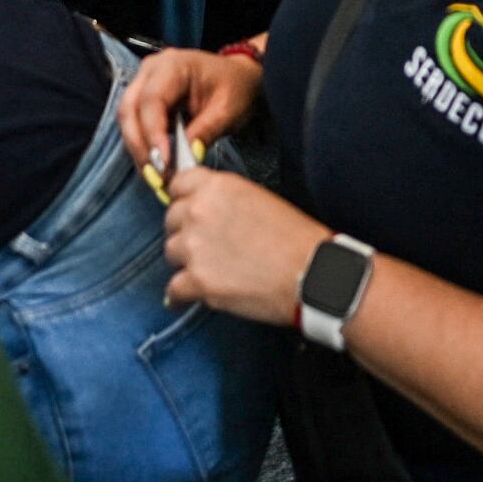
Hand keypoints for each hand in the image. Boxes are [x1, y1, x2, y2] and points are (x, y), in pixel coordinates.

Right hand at [120, 46, 266, 170]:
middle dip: (140, 145)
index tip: (163, 163)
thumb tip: (186, 158)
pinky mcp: (145, 96)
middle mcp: (151, 70)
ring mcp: (144, 81)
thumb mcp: (227, 110)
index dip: (153, 133)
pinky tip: (154, 164)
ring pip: (127, 118)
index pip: (152, 100)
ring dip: (138, 148)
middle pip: (130, 109)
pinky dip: (142, 144)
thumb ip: (205, 131)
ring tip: (155, 175)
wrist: (237, 76)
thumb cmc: (235, 88)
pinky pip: (135, 121)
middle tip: (155, 176)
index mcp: (173, 65)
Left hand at [161, 161, 330, 325]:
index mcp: (217, 186)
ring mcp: (194, 246)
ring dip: (186, 262)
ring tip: (209, 270)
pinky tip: (191, 296)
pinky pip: (174, 288)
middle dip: (185, 232)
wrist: (312, 274)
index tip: (188, 210)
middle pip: (171, 219)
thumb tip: (207, 209)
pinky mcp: (197, 280)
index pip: (177, 185)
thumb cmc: (296, 240)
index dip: (183, 200)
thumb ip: (224, 200)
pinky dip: (182, 295)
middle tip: (205, 245)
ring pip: (170, 252)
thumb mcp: (259, 199)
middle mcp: (199, 211)